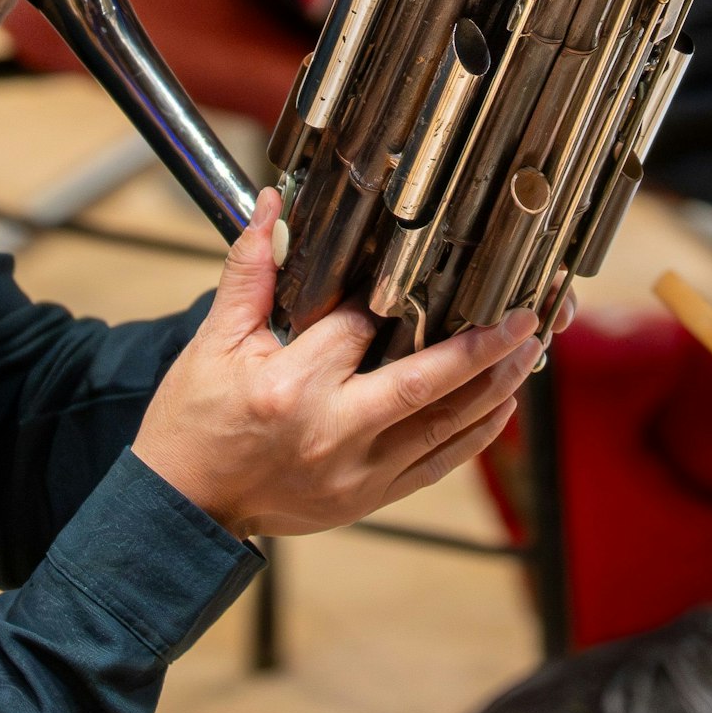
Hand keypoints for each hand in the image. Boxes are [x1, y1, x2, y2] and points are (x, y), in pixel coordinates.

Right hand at [133, 188, 545, 539]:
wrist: (185, 507)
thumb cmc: (194, 422)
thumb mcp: (212, 343)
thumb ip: (250, 273)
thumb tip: (270, 206)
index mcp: (290, 386)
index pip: (357, 327)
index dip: (386, 298)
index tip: (416, 273)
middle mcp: (331, 432)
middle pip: (424, 382)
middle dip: (482, 349)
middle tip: (526, 318)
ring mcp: (355, 473)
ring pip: (442, 427)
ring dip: (490, 388)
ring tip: (525, 352)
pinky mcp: (366, 499)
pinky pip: (435, 467)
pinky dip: (472, 436)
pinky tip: (498, 406)